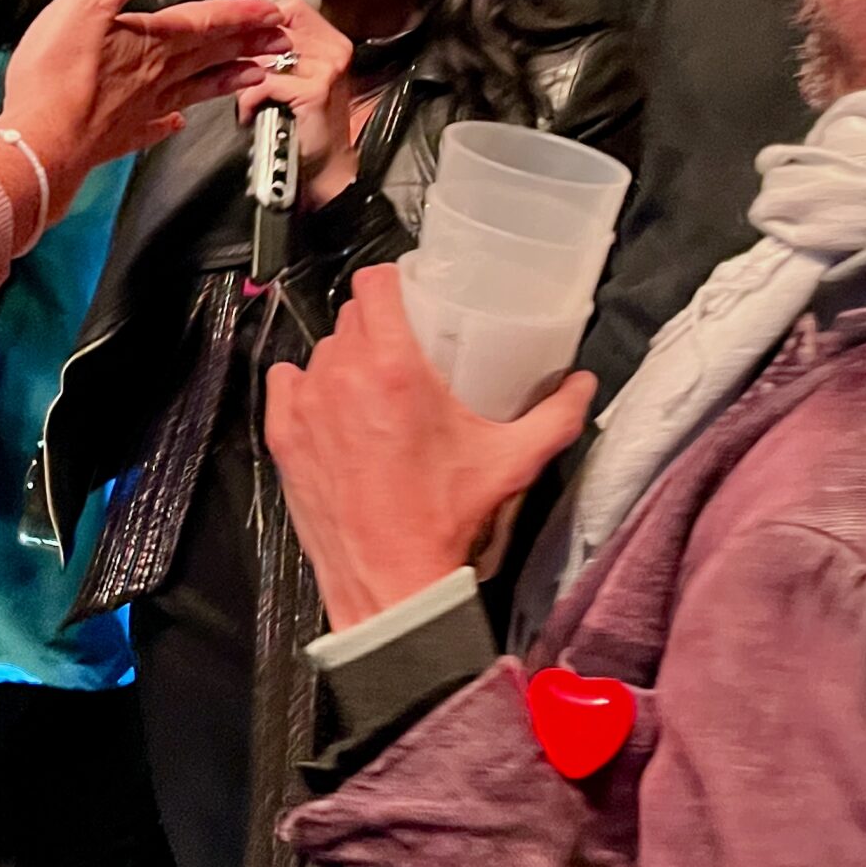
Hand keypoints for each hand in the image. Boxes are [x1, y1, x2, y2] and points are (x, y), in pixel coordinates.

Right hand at [0, 0, 284, 214]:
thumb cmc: (57, 73)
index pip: (207, 22)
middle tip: (281, 42)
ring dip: (227, 79)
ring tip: (257, 76)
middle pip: (211, 55)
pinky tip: (177, 122)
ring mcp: (141, 109)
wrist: (39, 142)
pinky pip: (155, 126)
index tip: (274, 12)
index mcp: (153, 41)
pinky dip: (171, 122)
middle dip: (247, 44)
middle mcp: (157, 75)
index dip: (241, 13)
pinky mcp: (120, 135)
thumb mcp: (90, 1)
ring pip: (196, 90)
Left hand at [236, 0, 356, 204]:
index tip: (247, 44)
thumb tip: (247, 32)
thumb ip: (285, 51)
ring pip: (266, 57)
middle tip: (243, 79)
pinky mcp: (314, 90)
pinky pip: (265, 84)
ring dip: (247, 81)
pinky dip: (249, 102)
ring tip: (248, 99)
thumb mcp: (303, 78)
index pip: (290, 9)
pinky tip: (250, 115)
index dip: (262, 24)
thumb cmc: (309, 124)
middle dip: (249, 55)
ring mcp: (327, 68)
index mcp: (333, 41)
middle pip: (273, 31)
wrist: (326, 167)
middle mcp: (335, 49)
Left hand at [264, 265, 593, 629]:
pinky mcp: (283, 436)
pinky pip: (287, 383)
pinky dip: (306, 388)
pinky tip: (332, 406)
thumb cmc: (444, 523)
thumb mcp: (511, 461)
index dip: (393, 282)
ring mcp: (306, 405)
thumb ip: (556, 415)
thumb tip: (582, 385)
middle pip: (351, 316)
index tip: (410, 295)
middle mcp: (341, 376)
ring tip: (373, 387)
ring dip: (345, 359)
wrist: (392, 584)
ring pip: (322, 350)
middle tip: (405, 348)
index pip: (375, 284)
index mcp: (393, 369)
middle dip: (378, 324)